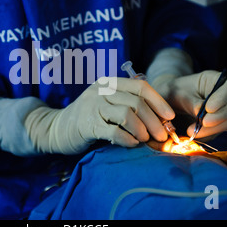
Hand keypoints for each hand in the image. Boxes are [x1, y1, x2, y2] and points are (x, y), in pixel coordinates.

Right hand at [24, 77, 174, 153]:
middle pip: (136, 102)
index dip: (158, 101)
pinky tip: (132, 144)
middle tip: (162, 135)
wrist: (57, 129)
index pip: (140, 86)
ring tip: (146, 139)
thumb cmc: (88, 119)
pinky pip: (114, 131)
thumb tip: (160, 119)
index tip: (170, 117)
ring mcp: (92, 106)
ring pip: (127, 115)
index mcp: (108, 82)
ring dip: (142, 130)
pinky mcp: (87, 124)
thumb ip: (127, 105)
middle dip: (154, 121)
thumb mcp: (106, 104)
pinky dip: (127, 139)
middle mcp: (101, 91)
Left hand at [152, 71, 226, 140]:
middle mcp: (224, 93)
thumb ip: (193, 103)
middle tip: (204, 122)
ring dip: (212, 128)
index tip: (209, 108)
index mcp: (215, 79)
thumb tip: (203, 115)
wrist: (169, 100)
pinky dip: (207, 134)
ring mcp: (224, 109)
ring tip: (191, 130)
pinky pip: (219, 130)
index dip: (223, 97)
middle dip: (221, 116)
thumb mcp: (180, 94)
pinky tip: (194, 134)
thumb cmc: (175, 92)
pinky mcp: (219, 122)